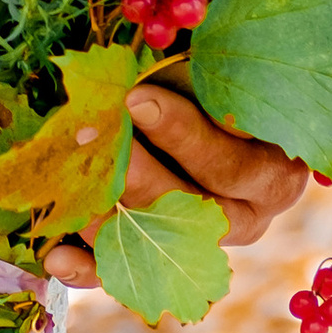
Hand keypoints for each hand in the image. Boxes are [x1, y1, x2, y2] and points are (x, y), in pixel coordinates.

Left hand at [42, 83, 305, 286]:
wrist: (223, 125)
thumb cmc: (224, 88)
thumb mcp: (228, 75)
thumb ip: (210, 76)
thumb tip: (167, 58)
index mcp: (274, 171)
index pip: (232, 160)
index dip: (183, 132)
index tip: (135, 98)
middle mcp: (246, 215)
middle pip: (193, 208)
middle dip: (137, 176)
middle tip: (93, 142)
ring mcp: (205, 245)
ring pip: (159, 244)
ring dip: (111, 222)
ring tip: (73, 196)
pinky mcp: (166, 262)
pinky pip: (129, 274)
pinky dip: (91, 269)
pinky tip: (57, 258)